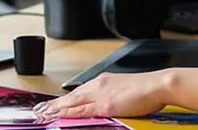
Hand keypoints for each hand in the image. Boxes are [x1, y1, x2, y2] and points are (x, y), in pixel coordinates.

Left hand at [33, 72, 165, 119]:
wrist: (157, 85)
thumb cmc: (147, 89)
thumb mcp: (125, 90)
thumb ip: (113, 97)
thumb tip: (108, 104)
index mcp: (104, 81)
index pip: (79, 91)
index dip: (65, 99)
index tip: (53, 104)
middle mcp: (99, 85)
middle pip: (72, 96)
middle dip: (55, 104)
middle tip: (39, 109)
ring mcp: (101, 95)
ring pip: (73, 102)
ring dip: (57, 108)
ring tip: (43, 113)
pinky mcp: (105, 105)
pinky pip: (83, 110)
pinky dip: (70, 113)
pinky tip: (60, 116)